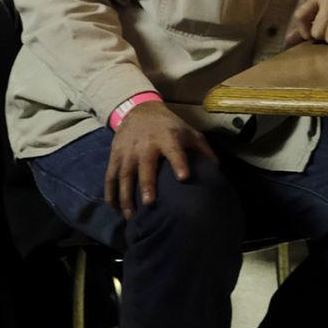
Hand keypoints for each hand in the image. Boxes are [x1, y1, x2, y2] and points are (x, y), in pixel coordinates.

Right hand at [104, 102, 218, 219]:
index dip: (178, 162)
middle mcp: (145, 145)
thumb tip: (217, 170)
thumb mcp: (189, 132)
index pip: (174, 150)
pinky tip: (115, 209)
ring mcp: (128, 151)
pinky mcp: (115, 156)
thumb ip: (203, 150)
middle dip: (147, 184)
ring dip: (126, 196)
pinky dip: (110, 194)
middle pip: (145, 166)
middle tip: (150, 203)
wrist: (139, 111)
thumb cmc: (170, 127)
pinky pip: (110, 177)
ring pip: (124, 175)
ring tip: (131, 216)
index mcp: (167, 137)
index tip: (184, 177)